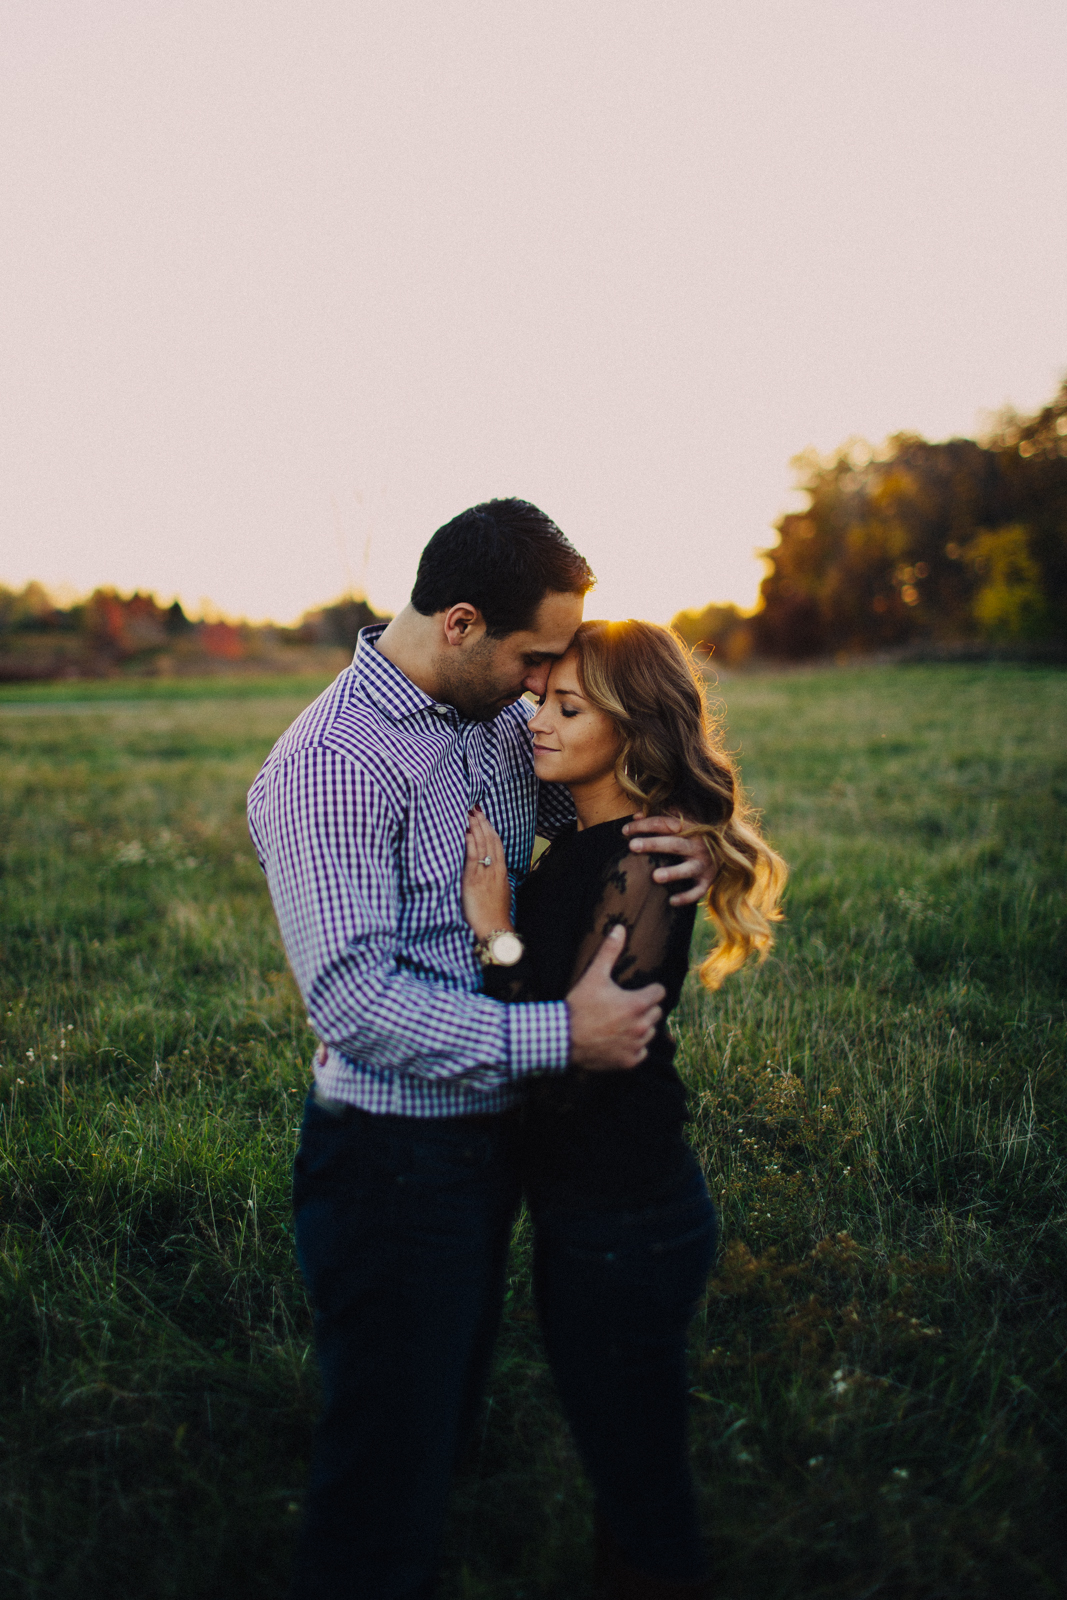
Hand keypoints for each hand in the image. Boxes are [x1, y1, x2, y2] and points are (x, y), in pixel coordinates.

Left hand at [462, 808, 512, 938]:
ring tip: (468, 811)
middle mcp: (495, 868)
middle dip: (482, 821)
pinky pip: (473, 856)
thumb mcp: (499, 893)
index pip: (496, 843)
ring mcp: (485, 873)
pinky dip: (470, 841)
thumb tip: (486, 872)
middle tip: (474, 806)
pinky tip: (465, 830)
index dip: (490, 828)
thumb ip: (494, 880)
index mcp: (501, 871)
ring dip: (475, 826)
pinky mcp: (474, 880)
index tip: (483, 816)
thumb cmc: (494, 915)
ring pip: (482, 844)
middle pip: (490, 839)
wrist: (495, 929)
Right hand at [566, 925, 664, 1071]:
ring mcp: (636, 1045)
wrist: (563, 1038)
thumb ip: (610, 952)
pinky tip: (620, 1039)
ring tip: (623, 1022)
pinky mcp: (629, 1061)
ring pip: (650, 1033)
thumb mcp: (594, 976)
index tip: (639, 990)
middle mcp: (641, 1026)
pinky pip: (641, 1052)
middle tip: (627, 1005)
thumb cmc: (580, 1006)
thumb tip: (619, 928)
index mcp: (637, 1004)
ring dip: (641, 1027)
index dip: (650, 989)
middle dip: (646, 1007)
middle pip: (657, 1012)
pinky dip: (634, 1047)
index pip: (660, 992)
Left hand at [623, 814, 715, 905]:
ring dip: (672, 873)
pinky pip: (698, 891)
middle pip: (674, 844)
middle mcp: (698, 845)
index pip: (664, 823)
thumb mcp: (684, 822)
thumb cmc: (697, 835)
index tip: (625, 830)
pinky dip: (686, 897)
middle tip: (632, 846)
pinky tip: (671, 901)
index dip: (645, 825)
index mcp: (691, 827)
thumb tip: (636, 816)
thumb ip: (661, 817)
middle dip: (653, 844)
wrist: (731, 851)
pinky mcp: (708, 881)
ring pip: (688, 869)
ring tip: (655, 876)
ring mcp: (704, 864)